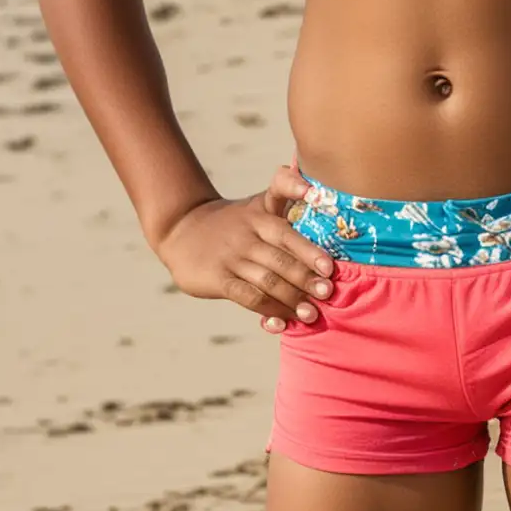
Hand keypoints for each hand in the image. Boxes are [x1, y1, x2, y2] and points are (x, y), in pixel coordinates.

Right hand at [155, 163, 333, 333]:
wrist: (182, 229)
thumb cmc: (234, 221)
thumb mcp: (257, 202)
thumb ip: (284, 190)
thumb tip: (314, 188)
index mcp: (261, 216)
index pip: (287, 233)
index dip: (309, 250)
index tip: (329, 267)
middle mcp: (247, 236)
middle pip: (280, 259)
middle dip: (306, 279)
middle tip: (326, 294)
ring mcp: (232, 258)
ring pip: (266, 281)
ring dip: (291, 299)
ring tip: (311, 314)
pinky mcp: (217, 279)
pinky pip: (246, 297)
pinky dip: (267, 310)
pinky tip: (281, 321)